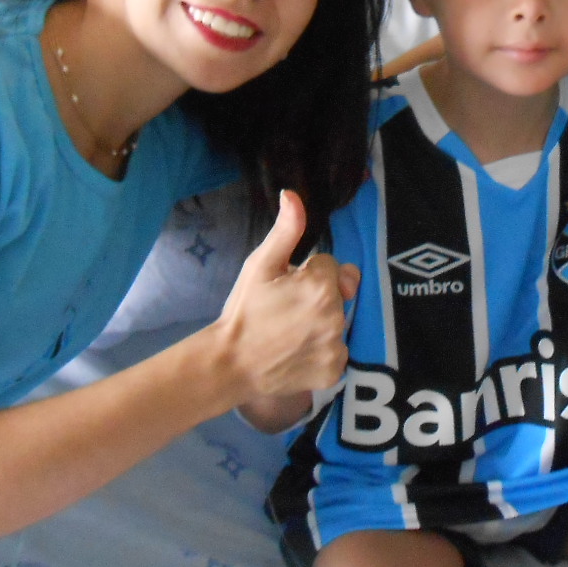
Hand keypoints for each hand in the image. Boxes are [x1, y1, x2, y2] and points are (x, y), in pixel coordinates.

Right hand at [216, 190, 358, 398]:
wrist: (230, 364)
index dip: (307, 274)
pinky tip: (296, 352)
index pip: (330, 266)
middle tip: (286, 310)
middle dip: (318, 296)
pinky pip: (336, 352)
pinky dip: (321, 352)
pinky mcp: (334, 372)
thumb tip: (293, 195)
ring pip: (337, 322)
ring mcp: (337, 347)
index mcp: (322, 286)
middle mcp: (337, 316)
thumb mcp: (260, 264)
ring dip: (321, 323)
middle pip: (337, 294)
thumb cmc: (244, 310)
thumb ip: (286, 230)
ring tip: (289, 332)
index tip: (285, 287)